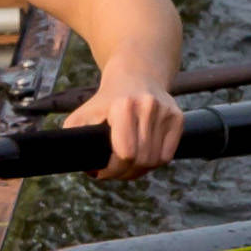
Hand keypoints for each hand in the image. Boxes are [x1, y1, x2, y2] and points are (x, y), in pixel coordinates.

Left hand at [64, 67, 182, 180]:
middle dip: (124, 173)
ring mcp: (165, 112)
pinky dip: (154, 162)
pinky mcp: (178, 118)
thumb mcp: (82, 115)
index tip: (101, 172)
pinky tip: (141, 156)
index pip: (126, 154)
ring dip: (139, 170)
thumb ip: (73, 139)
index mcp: (123, 106)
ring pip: (155, 161)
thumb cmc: (105, 102)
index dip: (113, 170)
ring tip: (125, 165)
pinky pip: (167, 156)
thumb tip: (86, 167)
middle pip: (141, 161)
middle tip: (113, 172)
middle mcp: (148, 107)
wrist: (135, 76)